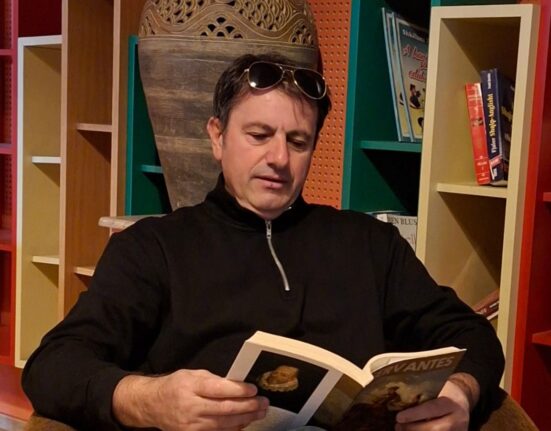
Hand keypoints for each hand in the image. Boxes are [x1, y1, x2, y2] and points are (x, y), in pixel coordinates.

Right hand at [112, 369, 268, 430]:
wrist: (153, 405)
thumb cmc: (175, 386)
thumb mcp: (193, 374)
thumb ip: (214, 379)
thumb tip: (238, 384)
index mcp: (191, 386)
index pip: (219, 389)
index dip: (239, 390)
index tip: (253, 389)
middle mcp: (191, 407)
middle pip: (225, 409)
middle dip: (248, 406)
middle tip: (263, 403)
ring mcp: (191, 425)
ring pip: (224, 424)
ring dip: (245, 419)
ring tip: (260, 412)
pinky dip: (234, 429)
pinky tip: (245, 422)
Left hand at [394, 373, 478, 430]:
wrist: (462, 400)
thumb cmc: (444, 392)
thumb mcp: (436, 390)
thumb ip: (423, 397)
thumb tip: (400, 403)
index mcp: (451, 403)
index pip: (432, 409)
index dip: (414, 415)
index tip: (398, 417)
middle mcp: (458, 420)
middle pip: (434, 429)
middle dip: (413, 429)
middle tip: (398, 425)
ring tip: (402, 430)